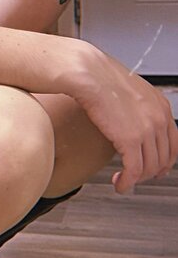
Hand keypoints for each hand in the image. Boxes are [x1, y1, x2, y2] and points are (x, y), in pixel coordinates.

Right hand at [68, 43, 177, 193]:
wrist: (88, 73)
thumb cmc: (100, 76)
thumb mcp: (131, 90)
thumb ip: (139, 107)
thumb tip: (132, 122)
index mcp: (161, 106)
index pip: (173, 144)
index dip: (165, 161)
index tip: (155, 168)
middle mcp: (159, 119)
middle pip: (163, 159)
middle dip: (149, 172)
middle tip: (136, 177)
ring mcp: (147, 130)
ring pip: (149, 167)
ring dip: (137, 179)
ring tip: (124, 181)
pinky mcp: (130, 140)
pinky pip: (134, 170)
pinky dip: (128, 182)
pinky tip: (120, 184)